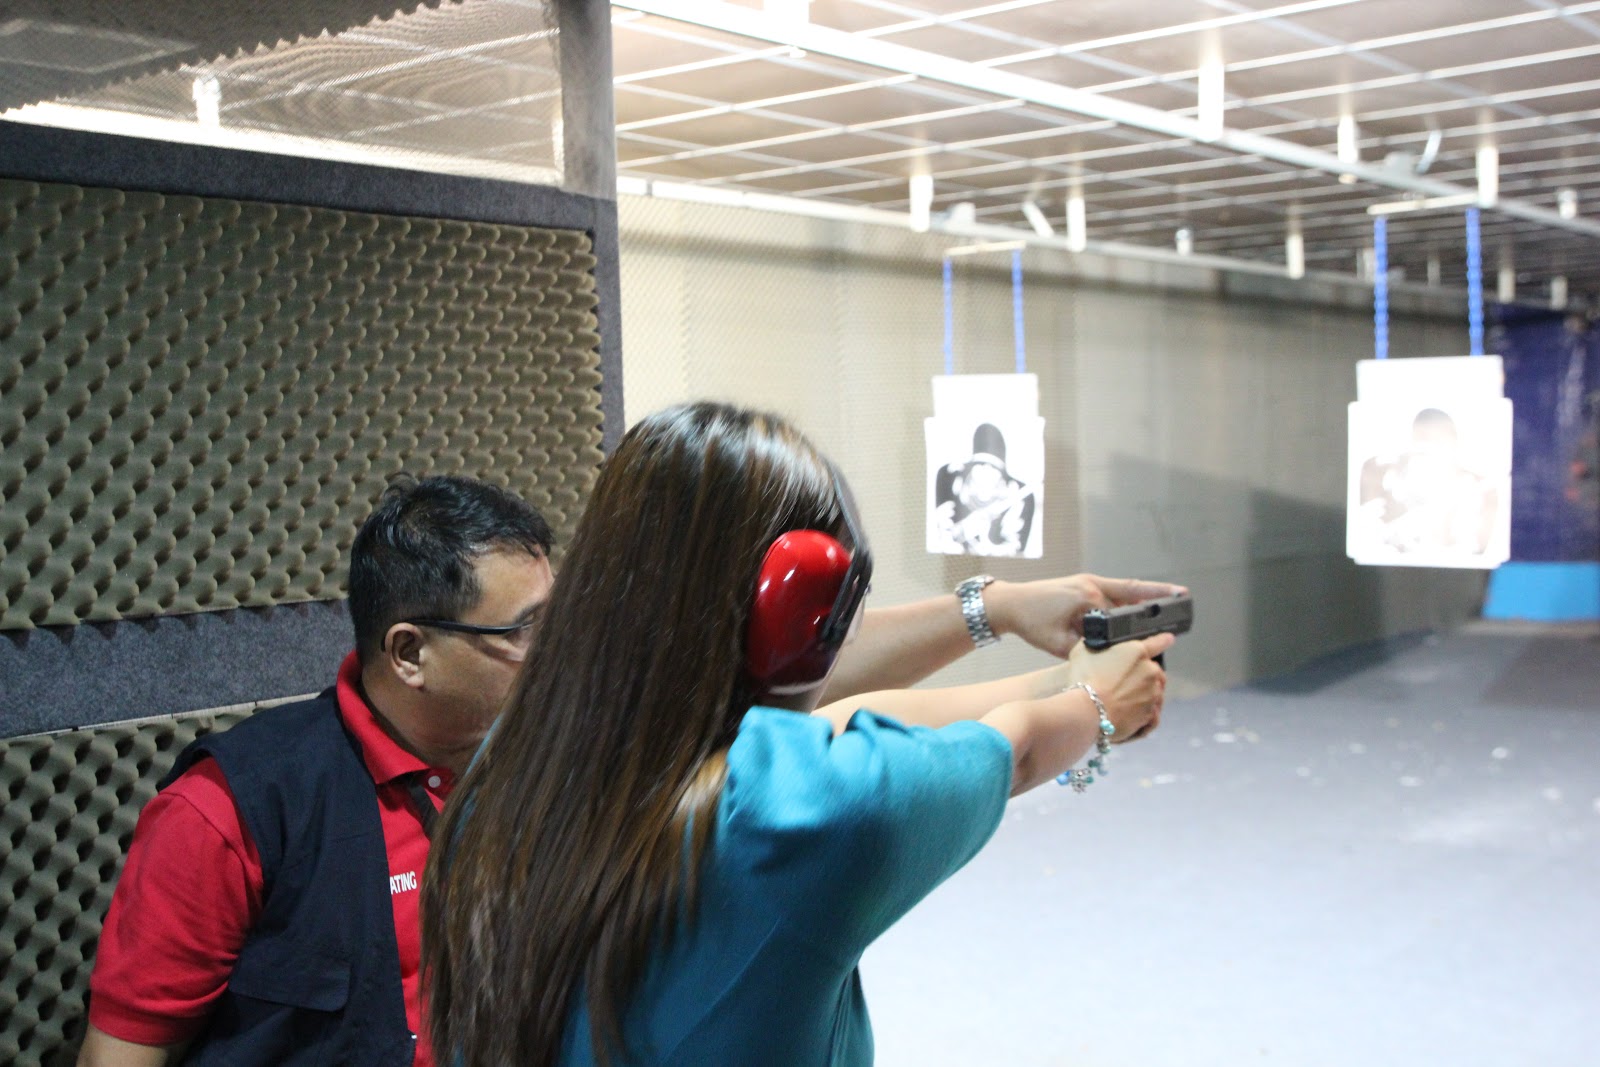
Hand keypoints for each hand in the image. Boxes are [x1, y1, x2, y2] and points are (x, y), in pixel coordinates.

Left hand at [985, 574, 1187, 657]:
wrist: (1010, 603)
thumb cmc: (1031, 624)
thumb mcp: (1058, 644)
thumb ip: (1086, 651)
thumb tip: (1109, 660)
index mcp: (1088, 598)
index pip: (1125, 613)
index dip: (1147, 622)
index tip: (1168, 628)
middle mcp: (1092, 585)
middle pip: (1132, 594)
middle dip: (1158, 598)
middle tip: (1185, 596)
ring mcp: (1088, 580)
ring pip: (1125, 588)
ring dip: (1148, 591)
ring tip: (1175, 592)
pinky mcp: (1084, 582)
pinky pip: (1113, 587)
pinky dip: (1131, 591)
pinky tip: (1146, 596)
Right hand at [1064, 632, 1173, 742]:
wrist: (1088, 711)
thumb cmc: (1084, 678)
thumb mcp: (1083, 651)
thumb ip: (1095, 644)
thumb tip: (1094, 641)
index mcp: (1137, 652)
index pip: (1158, 642)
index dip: (1163, 640)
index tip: (1168, 639)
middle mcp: (1150, 671)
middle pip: (1155, 671)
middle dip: (1145, 675)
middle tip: (1126, 682)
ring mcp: (1152, 694)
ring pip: (1155, 692)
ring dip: (1145, 695)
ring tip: (1126, 702)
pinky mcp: (1150, 714)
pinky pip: (1152, 713)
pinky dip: (1145, 715)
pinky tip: (1134, 716)